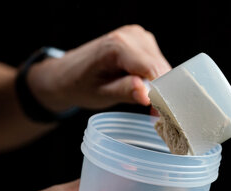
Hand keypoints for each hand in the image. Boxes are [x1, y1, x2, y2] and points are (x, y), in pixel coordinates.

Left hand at [29, 25, 171, 111]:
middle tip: (154, 115)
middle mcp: (132, 35)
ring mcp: (139, 36)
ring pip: (163, 67)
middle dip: (162, 93)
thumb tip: (147, 96)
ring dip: (160, 87)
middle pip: (161, 68)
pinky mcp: (143, 41)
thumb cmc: (80, 85)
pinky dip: (156, 80)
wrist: (67, 73)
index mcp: (118, 45)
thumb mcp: (100, 94)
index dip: (161, 94)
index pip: (152, 70)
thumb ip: (124, 91)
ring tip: (147, 104)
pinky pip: (158, 64)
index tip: (160, 115)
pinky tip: (145, 91)